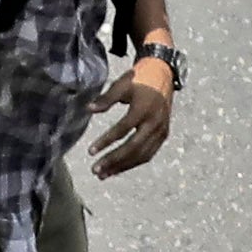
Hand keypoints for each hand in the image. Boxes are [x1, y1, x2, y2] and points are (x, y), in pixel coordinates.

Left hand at [86, 54, 175, 176]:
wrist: (163, 77)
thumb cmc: (138, 80)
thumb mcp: (122, 84)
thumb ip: (106, 98)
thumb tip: (88, 109)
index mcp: (144, 108)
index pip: (123, 129)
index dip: (106, 141)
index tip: (90, 151)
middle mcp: (155, 122)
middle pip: (134, 147)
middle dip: (114, 160)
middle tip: (95, 170)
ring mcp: (161, 131)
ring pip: (142, 155)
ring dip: (122, 166)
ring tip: (103, 175)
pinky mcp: (163, 136)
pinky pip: (148, 154)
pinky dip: (132, 163)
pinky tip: (117, 169)